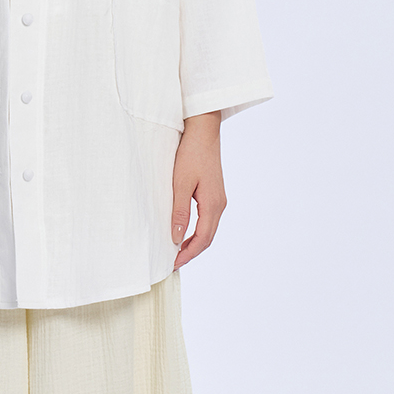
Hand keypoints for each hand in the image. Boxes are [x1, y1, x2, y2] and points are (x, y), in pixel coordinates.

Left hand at [171, 110, 225, 269]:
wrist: (204, 130)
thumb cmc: (191, 153)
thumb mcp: (181, 182)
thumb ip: (179, 211)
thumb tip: (176, 238)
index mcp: (213, 205)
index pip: (202, 239)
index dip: (188, 254)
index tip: (173, 264)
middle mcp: (220, 204)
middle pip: (207, 238)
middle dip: (191, 252)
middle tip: (173, 262)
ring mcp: (219, 199)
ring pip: (208, 229)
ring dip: (194, 242)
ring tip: (177, 250)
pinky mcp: (215, 192)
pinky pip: (207, 218)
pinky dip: (197, 230)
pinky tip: (185, 230)